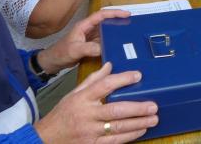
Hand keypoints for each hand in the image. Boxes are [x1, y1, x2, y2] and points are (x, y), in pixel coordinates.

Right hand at [34, 62, 157, 143]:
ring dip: (138, 124)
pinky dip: (130, 136)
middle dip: (137, 109)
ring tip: (153, 119)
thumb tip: (110, 65)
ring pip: (118, 128)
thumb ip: (93, 80)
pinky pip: (114, 141)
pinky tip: (141, 130)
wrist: (46, 139)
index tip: (138, 75)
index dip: (122, 79)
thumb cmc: (63, 114)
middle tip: (153, 106)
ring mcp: (90, 132)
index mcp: (82, 98)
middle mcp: (87, 114)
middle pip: (116, 110)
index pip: (104, 85)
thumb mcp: (73, 94)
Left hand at [37, 9, 130, 73]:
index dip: (114, 13)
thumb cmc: (61, 53)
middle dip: (118, 20)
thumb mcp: (74, 50)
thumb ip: (88, 48)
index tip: (126, 14)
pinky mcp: (91, 46)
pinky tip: (118, 46)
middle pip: (105, 22)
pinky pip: (103, 41)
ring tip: (128, 34)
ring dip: (115, 32)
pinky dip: (111, 42)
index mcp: (84, 26)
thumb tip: (103, 48)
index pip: (101, 15)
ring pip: (105, 32)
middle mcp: (88, 30)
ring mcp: (90, 38)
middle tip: (131, 23)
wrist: (52, 63)